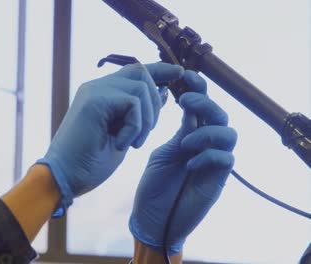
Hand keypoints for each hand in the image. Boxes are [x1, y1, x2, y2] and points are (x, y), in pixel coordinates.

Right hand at [37, 62, 183, 216]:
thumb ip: (139, 112)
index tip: (180, 73)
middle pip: (141, 72)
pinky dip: (134, 126)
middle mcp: (96, 87)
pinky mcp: (94, 100)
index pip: (135, 71)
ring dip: (145, 119)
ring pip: (141, 87)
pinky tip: (121, 144)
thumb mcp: (124, 134)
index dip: (160, 70)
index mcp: (101, 94)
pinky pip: (132, 102)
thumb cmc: (89, 162)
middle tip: (145, 133)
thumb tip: (164, 91)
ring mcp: (93, 91)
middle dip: (155, 103)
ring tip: (132, 143)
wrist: (64, 179)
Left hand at [129, 70, 236, 253]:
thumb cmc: (154, 185)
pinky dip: (208, 156)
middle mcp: (205, 144)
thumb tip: (182, 101)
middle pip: (220, 114)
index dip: (198, 87)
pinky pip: (226, 159)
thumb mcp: (162, 151)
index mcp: (190, 134)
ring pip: (229, 133)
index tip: (185, 76)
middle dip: (204, 103)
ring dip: (207, 132)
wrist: (152, 218)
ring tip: (185, 142)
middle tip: (185, 102)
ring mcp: (213, 161)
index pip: (201, 104)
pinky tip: (188, 164)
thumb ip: (177, 130)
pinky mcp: (218, 179)